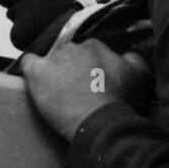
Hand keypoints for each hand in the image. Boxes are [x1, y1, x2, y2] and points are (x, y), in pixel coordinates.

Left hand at [20, 34, 151, 141]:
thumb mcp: (140, 74)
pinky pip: (28, 62)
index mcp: (95, 46)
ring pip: (52, 60)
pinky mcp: (37, 75)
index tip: (95, 82)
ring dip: (56, 72)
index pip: (90, 51)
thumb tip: (125, 55)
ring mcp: (53, 60)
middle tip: (80, 90)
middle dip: (74, 69)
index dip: (93, 67)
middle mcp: (73, 48)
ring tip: (61, 92)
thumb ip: (132, 58)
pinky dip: (31, 68)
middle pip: (70, 55)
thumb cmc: (121, 100)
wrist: (100, 121)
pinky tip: (37, 79)